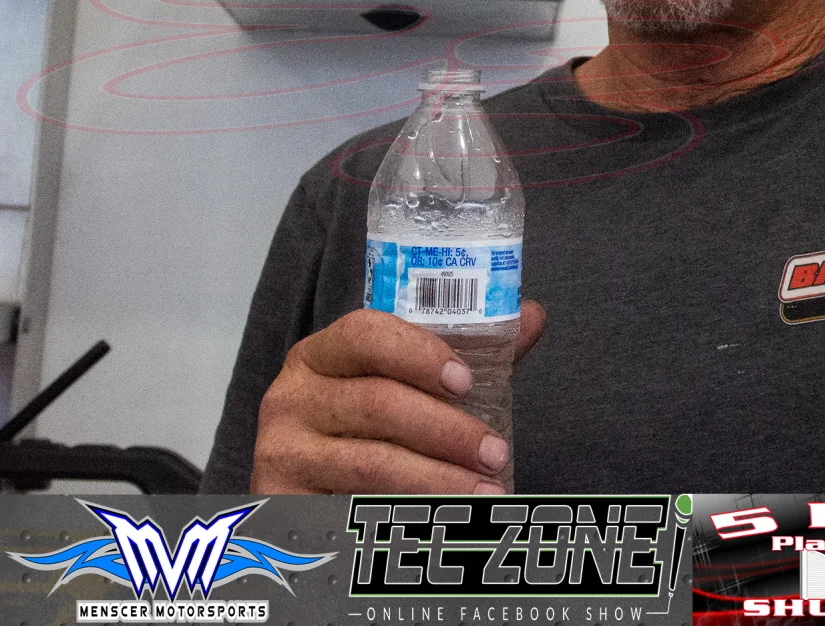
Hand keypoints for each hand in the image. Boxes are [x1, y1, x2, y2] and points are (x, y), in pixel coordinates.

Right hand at [250, 301, 545, 493]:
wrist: (310, 498)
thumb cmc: (370, 433)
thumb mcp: (408, 389)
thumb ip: (466, 355)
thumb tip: (532, 316)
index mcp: (321, 355)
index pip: (366, 335)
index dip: (419, 355)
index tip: (467, 382)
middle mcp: (290, 398)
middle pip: (379, 404)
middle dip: (449, 431)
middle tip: (496, 453)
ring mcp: (281, 453)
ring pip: (372, 464)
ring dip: (439, 481)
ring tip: (486, 492)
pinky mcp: (282, 505)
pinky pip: (353, 509)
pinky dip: (405, 515)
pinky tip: (441, 520)